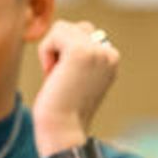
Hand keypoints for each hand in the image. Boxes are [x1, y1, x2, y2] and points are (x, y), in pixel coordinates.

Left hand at [32, 20, 118, 154]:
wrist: (63, 131)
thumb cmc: (63, 110)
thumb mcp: (79, 77)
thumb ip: (82, 54)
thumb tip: (73, 27)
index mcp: (112, 60)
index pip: (85, 34)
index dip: (67, 55)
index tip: (69, 82)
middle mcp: (110, 54)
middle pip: (74, 27)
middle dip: (60, 49)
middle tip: (62, 79)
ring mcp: (97, 51)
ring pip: (63, 28)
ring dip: (52, 51)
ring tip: (57, 76)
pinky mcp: (81, 51)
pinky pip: (55, 33)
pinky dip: (46, 52)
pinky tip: (52, 74)